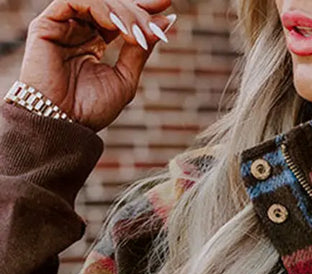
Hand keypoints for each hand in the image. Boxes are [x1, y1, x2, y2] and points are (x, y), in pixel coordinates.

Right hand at [18, 0, 176, 131]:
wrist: (63, 125)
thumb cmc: (91, 110)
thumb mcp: (125, 79)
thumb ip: (140, 50)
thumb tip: (165, 21)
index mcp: (94, 41)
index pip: (119, 13)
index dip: (141, 6)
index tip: (166, 4)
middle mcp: (78, 29)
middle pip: (111, 4)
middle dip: (136, 11)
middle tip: (153, 26)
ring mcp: (62, 25)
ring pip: (96, 0)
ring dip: (122, 12)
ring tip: (137, 34)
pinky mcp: (46, 24)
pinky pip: (74, 0)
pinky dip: (99, 7)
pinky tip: (115, 24)